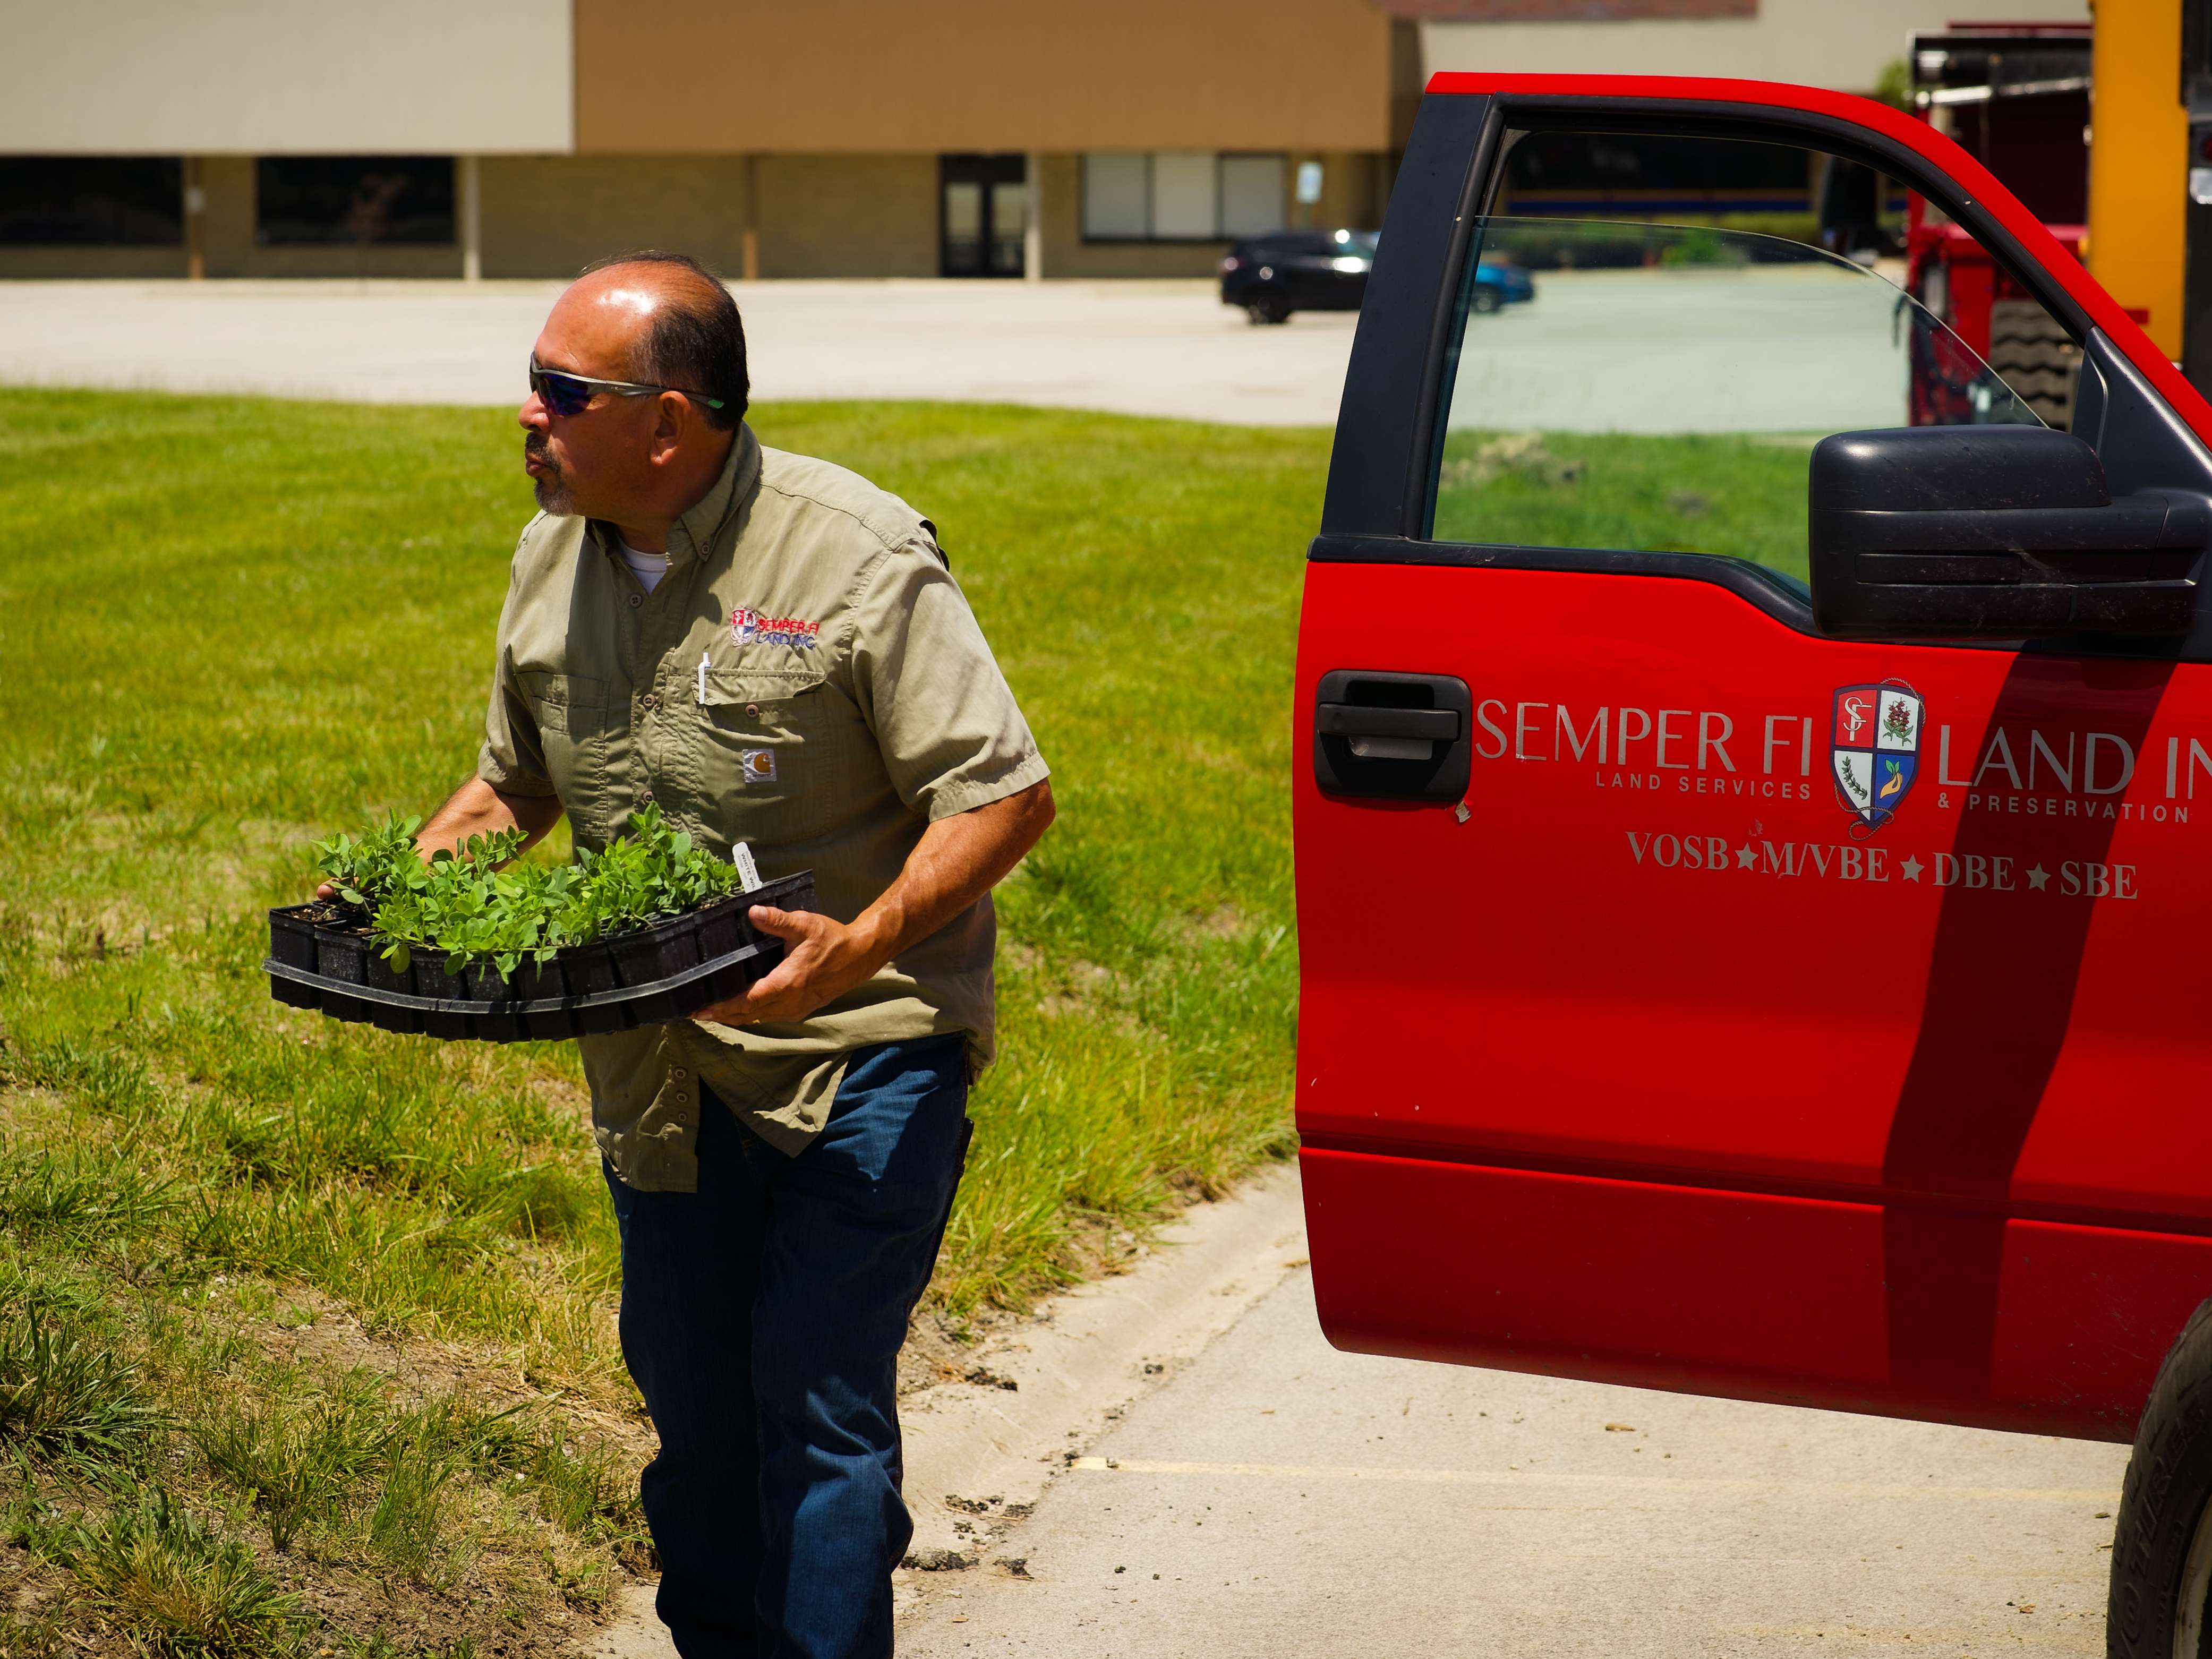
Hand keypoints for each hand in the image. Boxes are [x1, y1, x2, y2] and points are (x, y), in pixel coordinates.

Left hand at [692, 906, 888, 1026]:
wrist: (860, 956)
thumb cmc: (832, 940)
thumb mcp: (805, 924)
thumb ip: (777, 920)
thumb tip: (752, 912)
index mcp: (787, 982)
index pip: (748, 1000)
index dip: (723, 1007)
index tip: (701, 1009)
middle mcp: (789, 1001)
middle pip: (748, 1015)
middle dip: (722, 1015)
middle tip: (696, 1013)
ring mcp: (796, 1008)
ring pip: (759, 1019)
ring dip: (736, 1017)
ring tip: (713, 1013)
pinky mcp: (802, 1009)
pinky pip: (771, 1017)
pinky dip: (753, 1015)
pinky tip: (742, 1009)